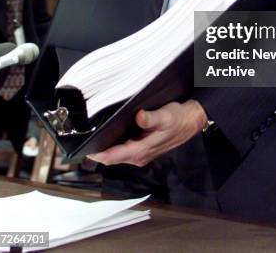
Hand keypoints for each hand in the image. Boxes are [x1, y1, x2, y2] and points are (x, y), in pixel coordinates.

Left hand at [88, 100, 206, 166]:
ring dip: (106, 149)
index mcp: (142, 151)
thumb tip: (139, 117)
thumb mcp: (165, 116)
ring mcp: (141, 154)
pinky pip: (124, 151)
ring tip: (94, 136)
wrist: (191, 122)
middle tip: (84, 139)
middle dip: (98, 151)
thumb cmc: (178, 119)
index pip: (113, 157)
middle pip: (112, 158)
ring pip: (117, 155)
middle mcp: (139, 156)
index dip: (97, 154)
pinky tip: (111, 136)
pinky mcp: (143, 149)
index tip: (84, 147)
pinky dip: (114, 146)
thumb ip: (151, 118)